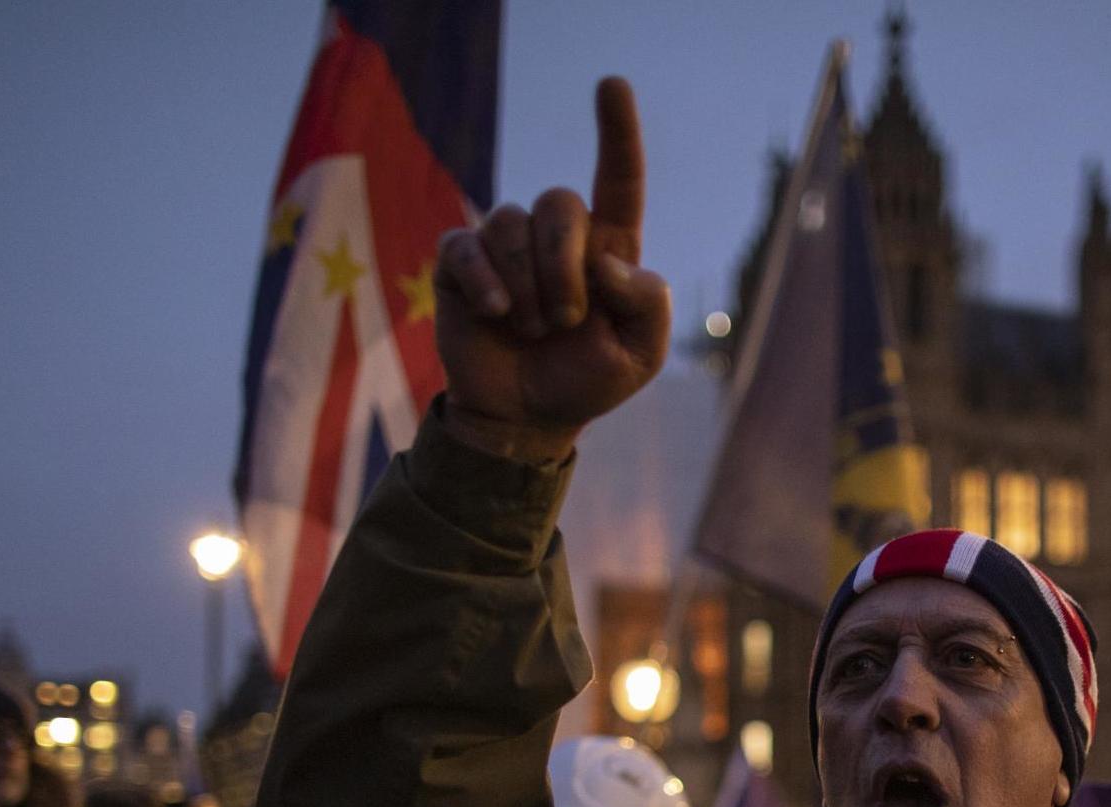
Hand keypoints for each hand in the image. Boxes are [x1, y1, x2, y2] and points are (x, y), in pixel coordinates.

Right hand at [434, 76, 669, 463]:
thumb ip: (648, 304)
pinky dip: (486, 283)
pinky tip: (494, 314)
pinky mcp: (461, 264)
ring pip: (511, 223)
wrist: (526, 418)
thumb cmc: (587, 380)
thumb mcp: (641, 355)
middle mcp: (556, 236)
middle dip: (564, 265)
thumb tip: (609, 258)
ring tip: (532, 329)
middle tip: (566, 323)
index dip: (617, 132)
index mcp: (606, 248)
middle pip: (560, 202)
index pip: (618, 179)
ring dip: (528, 288)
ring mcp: (505, 247)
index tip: (612, 84)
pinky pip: (467, 246)